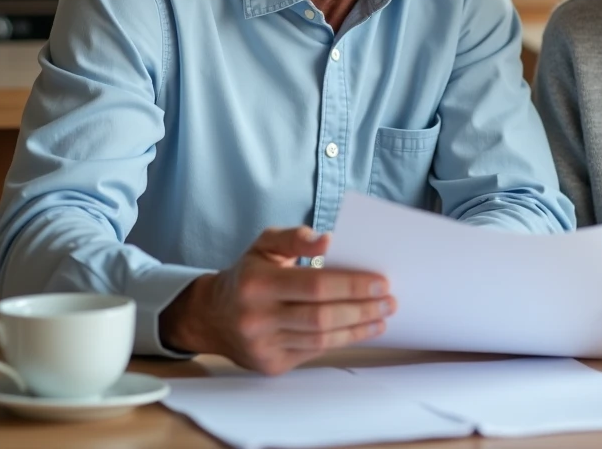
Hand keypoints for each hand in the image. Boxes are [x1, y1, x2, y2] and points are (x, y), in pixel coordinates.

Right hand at [160, 227, 394, 373]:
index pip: (314, 284)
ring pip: (321, 339)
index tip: (382, 281)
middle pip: (321, 316)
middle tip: (390, 301)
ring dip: (358, 328)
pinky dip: (341, 340)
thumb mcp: (264, 244)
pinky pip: (314, 352)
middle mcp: (256, 317)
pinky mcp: (270, 364)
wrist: (211, 316)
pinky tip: (360, 330)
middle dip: (362, 309)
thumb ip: (295, 237)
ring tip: (382, 317)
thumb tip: (328, 241)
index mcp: (256, 283)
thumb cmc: (248, 275)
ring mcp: (262, 345)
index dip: (351, 285)